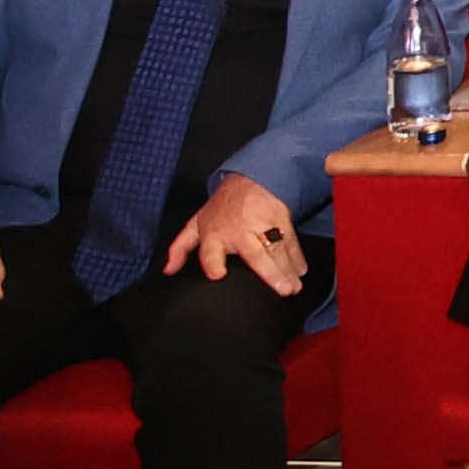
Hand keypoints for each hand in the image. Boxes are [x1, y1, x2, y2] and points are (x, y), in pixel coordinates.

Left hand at [166, 172, 308, 293]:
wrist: (250, 178)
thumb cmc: (221, 208)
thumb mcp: (196, 224)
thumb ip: (180, 248)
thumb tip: (168, 271)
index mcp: (215, 234)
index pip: (211, 251)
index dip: (213, 262)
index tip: (218, 275)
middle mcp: (240, 231)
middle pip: (256, 253)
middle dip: (270, 271)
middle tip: (282, 290)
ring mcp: (263, 225)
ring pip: (277, 250)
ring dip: (288, 269)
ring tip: (294, 288)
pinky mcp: (282, 220)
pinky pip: (290, 241)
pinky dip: (297, 257)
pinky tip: (300, 271)